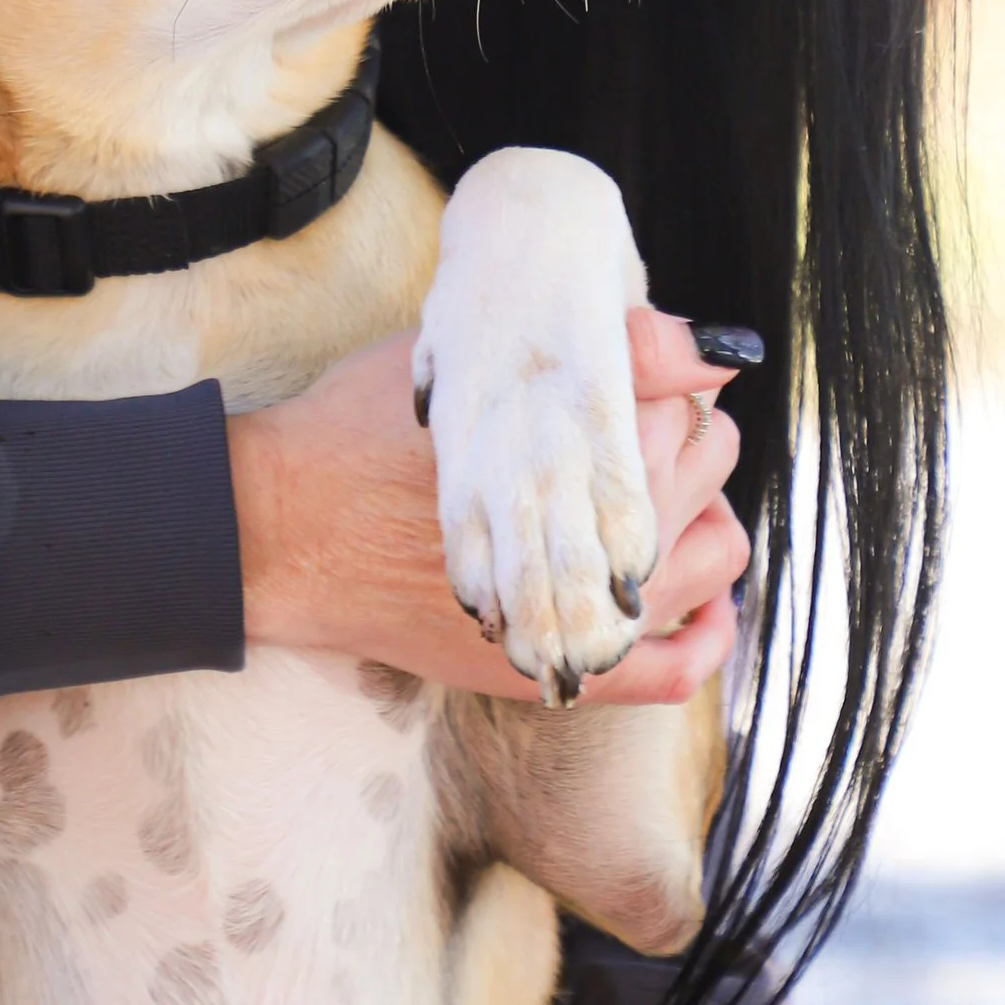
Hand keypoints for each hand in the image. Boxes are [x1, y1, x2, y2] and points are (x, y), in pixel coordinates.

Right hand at [230, 310, 746, 703]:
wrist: (290, 524)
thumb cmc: (365, 427)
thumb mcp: (472, 357)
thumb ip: (582, 344)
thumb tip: (677, 338)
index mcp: (588, 427)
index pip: (691, 399)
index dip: (669, 385)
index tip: (638, 383)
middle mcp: (610, 515)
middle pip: (712, 465)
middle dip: (692, 446)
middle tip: (644, 436)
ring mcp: (592, 596)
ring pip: (715, 557)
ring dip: (708, 526)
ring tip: (669, 509)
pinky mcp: (559, 660)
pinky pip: (675, 667)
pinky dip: (706, 638)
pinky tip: (702, 610)